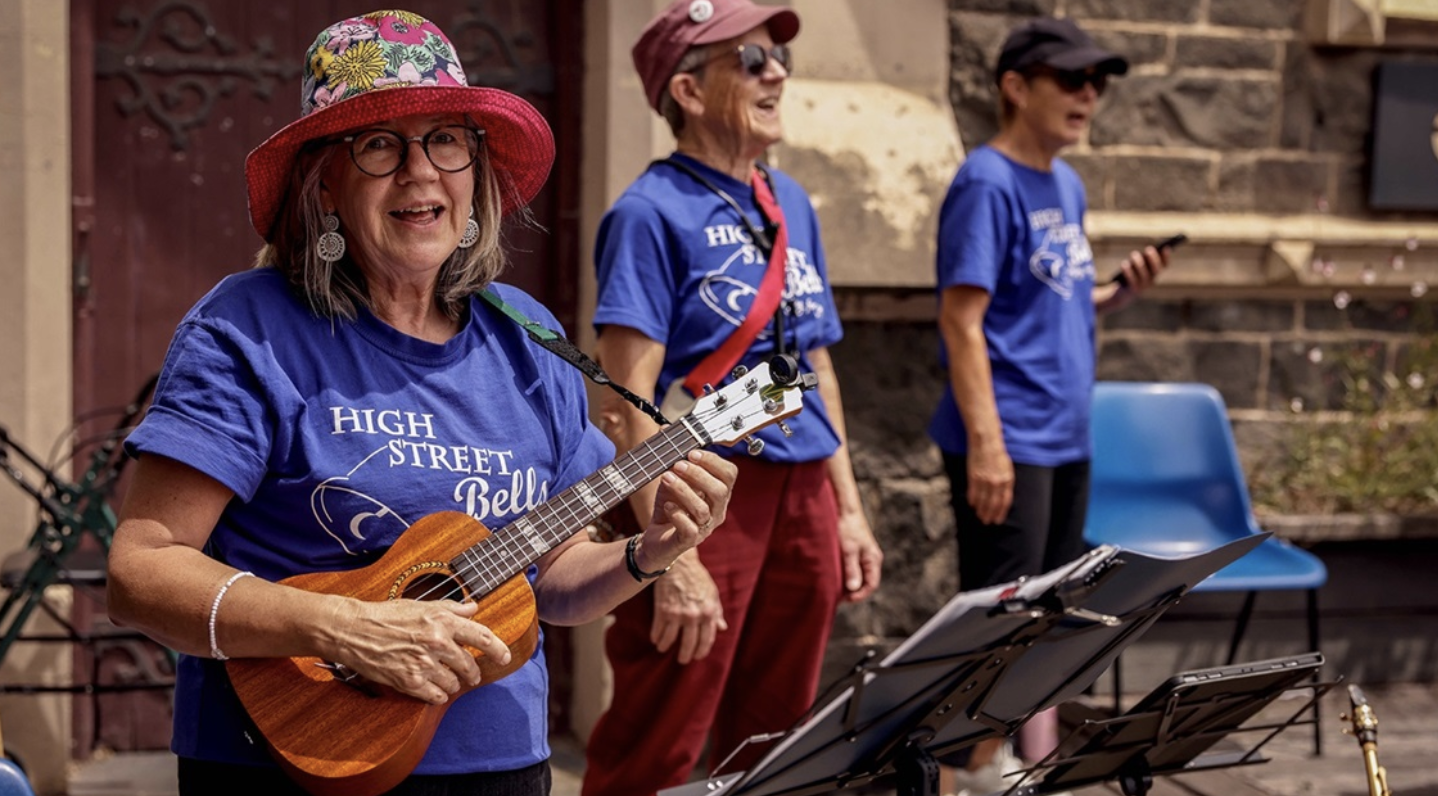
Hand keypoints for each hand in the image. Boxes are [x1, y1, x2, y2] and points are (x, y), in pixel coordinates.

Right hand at [324, 597, 511, 704]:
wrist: (355, 630)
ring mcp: (423, 663)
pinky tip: (435, 690)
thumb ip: (451, 607)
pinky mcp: (409, 681)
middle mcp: (437, 642)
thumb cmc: (387, 614)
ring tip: (448, 680)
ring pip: (453, 683)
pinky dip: (438, 695)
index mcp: (443, 620)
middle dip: (473, 673)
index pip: (482, 637)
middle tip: (472, 675)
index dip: (498, 650)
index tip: (504, 657)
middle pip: (469, 665)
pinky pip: (436, 696)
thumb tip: (474, 607)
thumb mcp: (421, 603)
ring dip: (453, 684)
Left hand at [637, 450, 736, 569]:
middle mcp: (717, 510)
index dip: (713, 461)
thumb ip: (675, 461)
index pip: (729, 474)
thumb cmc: (670, 506)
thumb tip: (666, 433)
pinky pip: (690, 529)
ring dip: (683, 490)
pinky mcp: (689, 541)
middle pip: (720, 491)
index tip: (693, 452)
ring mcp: (705, 527)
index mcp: (718, 493)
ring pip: (703, 510)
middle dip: (698, 474)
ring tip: (666, 478)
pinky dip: (678, 515)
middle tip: (678, 464)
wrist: (656, 538)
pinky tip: (667, 506)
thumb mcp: (672, 479)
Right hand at [650, 551, 726, 662]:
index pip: (707, 640)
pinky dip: (656, 637)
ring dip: (666, 647)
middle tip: (682, 660)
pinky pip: (658, 630)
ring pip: (670, 640)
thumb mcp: (712, 594)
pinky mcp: (662, 610)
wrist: (679, 563)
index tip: (697, 656)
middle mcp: (694, 616)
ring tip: (663, 649)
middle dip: (685, 655)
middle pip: (689, 644)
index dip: (702, 650)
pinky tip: (656, 639)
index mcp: (709, 613)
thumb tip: (722, 628)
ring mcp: (677, 614)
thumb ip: (717, 612)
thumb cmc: (698, 578)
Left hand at [837, 510, 882, 601]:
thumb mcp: (848, 550)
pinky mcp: (856, 550)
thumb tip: (853, 589)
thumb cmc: (847, 528)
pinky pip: (854, 567)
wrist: (845, 509)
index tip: (846, 599)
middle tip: (838, 596)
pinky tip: (835, 575)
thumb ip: (852, 569)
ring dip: (849, 582)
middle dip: (853, 590)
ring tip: (835, 587)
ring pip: (859, 574)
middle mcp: (871, 558)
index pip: (871, 585)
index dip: (860, 595)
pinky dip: (846, 574)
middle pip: (866, 581)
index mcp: (873, 559)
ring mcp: (864, 554)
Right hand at [967, 444, 1013, 525]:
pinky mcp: (974, 476)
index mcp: (1007, 480)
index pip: (1005, 501)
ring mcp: (985, 480)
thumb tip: (1002, 496)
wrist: (986, 442)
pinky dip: (972, 499)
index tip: (998, 520)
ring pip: (983, 500)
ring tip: (979, 515)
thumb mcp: (1007, 468)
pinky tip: (972, 504)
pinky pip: (973, 492)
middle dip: (990, 514)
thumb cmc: (997, 454)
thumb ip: (1006, 482)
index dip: (1001, 512)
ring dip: (981, 509)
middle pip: (993, 503)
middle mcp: (997, 482)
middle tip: (987, 521)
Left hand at [1110, 243, 1170, 303]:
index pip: (1165, 265)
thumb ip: (1143, 258)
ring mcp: (1143, 287)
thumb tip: (1148, 250)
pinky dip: (1128, 272)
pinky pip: (1132, 281)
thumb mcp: (1137, 264)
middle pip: (1156, 271)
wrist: (1122, 292)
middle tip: (1149, 249)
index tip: (1165, 247)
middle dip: (1153, 259)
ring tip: (1134, 254)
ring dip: (1139, 264)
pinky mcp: (1132, 290)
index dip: (1166, 257)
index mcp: (1155, 273)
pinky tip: (1124, 263)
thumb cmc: (1131, 273)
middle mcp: (1151, 280)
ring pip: (1144, 275)